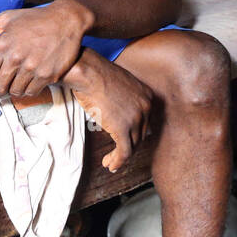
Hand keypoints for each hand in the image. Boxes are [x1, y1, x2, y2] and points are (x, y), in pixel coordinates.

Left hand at [0, 0, 93, 98]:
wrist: (66, 19)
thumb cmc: (34, 18)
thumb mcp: (7, 18)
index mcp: (2, 45)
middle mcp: (16, 57)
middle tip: (2, 87)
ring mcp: (32, 67)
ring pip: (16, 92)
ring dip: (14, 91)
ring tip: (16, 84)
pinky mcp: (48, 74)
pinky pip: (32, 92)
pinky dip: (29, 90)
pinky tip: (30, 82)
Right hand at [65, 48, 152, 172]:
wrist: (88, 72)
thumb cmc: (96, 74)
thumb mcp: (119, 85)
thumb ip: (125, 100)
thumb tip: (120, 115)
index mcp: (147, 96)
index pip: (145, 122)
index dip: (134, 135)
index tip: (125, 142)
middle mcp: (146, 108)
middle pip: (140, 135)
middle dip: (128, 147)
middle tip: (117, 156)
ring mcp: (136, 119)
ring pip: (132, 146)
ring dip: (120, 157)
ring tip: (110, 162)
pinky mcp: (123, 129)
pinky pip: (124, 152)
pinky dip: (117, 161)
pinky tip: (110, 164)